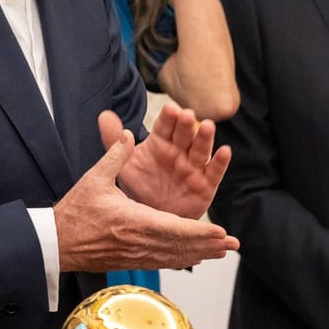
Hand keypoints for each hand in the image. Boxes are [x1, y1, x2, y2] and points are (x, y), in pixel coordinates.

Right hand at [54, 129, 237, 273]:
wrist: (55, 243)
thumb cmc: (74, 212)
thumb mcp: (94, 179)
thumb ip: (114, 156)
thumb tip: (128, 134)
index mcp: (133, 221)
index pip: (174, 229)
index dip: (199, 232)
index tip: (219, 232)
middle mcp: (138, 242)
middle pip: (180, 246)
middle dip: (207, 245)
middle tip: (230, 244)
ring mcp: (134, 254)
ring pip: (173, 256)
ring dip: (198, 254)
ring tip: (219, 252)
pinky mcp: (128, 260)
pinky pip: (160, 261)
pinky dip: (179, 259)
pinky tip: (192, 258)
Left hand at [102, 104, 230, 220]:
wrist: (149, 219)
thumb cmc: (138, 187)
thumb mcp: (124, 164)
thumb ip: (114, 141)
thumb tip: (104, 115)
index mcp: (160, 142)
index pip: (165, 126)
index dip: (168, 118)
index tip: (170, 109)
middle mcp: (179, 151)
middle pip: (184, 135)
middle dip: (186, 125)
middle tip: (187, 115)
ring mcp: (193, 167)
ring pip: (201, 150)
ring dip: (205, 138)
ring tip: (208, 126)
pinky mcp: (205, 185)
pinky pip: (214, 173)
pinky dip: (220, 162)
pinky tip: (224, 151)